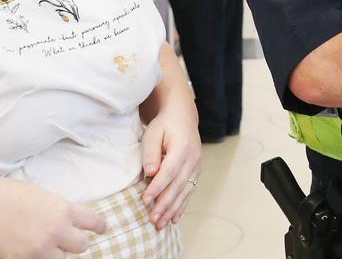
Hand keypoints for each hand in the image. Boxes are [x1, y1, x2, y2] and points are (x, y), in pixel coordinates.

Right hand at [0, 177, 105, 258]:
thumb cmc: (5, 194)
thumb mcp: (40, 195)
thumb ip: (56, 209)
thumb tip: (65, 220)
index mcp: (64, 209)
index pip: (93, 221)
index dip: (99, 226)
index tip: (102, 229)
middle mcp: (58, 230)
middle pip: (82, 245)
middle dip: (74, 242)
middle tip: (63, 240)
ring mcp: (41, 249)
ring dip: (55, 254)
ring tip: (40, 246)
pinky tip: (26, 252)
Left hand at [140, 104, 201, 228]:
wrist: (182, 117)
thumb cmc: (164, 125)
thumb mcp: (153, 134)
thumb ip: (151, 153)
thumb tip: (150, 173)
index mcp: (182, 147)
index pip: (169, 171)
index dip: (158, 187)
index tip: (144, 200)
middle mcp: (193, 158)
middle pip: (178, 185)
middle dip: (165, 204)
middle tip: (152, 219)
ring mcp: (197, 166)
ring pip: (185, 192)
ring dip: (172, 209)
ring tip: (160, 224)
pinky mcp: (196, 172)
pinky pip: (189, 192)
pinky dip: (181, 206)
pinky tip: (173, 218)